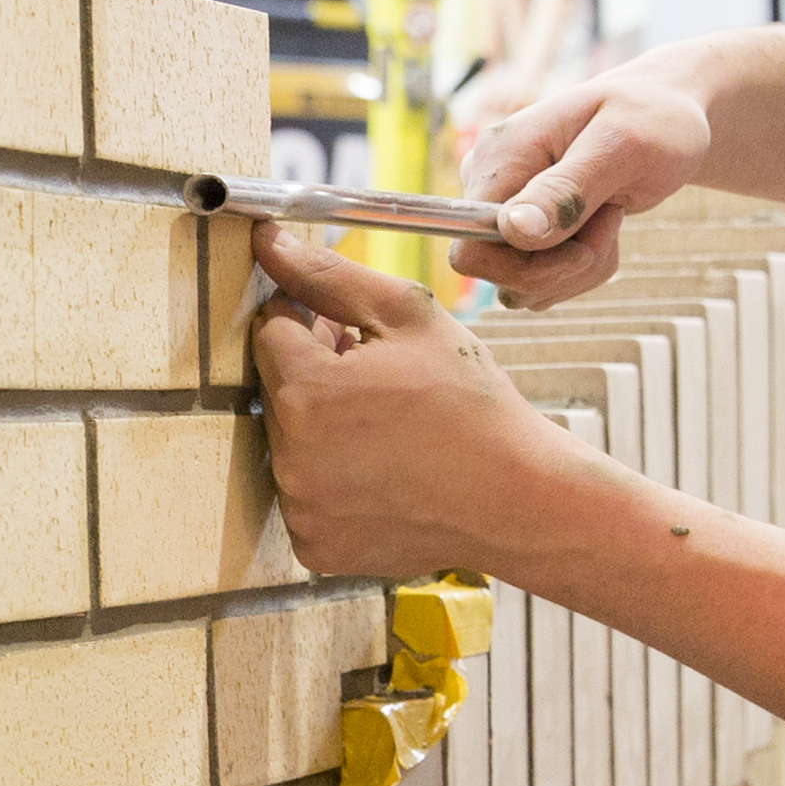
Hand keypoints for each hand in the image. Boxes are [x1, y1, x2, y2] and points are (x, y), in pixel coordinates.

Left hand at [249, 225, 573, 580]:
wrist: (517, 498)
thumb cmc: (472, 405)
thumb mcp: (409, 317)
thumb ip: (328, 275)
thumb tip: (267, 240)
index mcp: (307, 390)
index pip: (270, 330)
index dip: (311, 321)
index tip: (353, 333)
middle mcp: (289, 455)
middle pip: (276, 387)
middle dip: (315, 371)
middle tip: (381, 379)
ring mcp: (300, 507)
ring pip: (288, 442)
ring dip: (321, 425)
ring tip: (386, 426)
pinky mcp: (315, 545)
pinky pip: (304, 495)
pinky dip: (332, 480)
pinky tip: (383, 471)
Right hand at [446, 56, 714, 308]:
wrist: (666, 117)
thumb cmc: (651, 121)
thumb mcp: (620, 148)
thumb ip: (566, 191)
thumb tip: (513, 229)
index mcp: (499, 158)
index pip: (471, 249)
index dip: (527, 268)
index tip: (584, 245)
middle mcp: (488, 184)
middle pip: (500, 276)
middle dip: (566, 268)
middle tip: (610, 219)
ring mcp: (503, 209)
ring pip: (523, 287)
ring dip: (579, 269)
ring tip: (610, 215)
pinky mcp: (523, 230)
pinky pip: (540, 281)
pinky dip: (580, 269)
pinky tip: (602, 225)